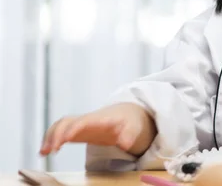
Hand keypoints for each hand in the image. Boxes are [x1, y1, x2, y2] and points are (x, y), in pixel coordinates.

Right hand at [40, 102, 156, 156]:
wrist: (127, 114)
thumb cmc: (129, 122)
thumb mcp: (134, 128)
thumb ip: (129, 135)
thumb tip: (126, 144)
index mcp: (100, 119)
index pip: (84, 120)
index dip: (74, 128)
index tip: (66, 138)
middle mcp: (87, 119)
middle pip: (67, 121)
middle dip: (57, 133)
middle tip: (52, 149)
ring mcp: (81, 123)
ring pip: (60, 124)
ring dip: (50, 136)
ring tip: (44, 152)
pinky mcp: (77, 130)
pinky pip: (60, 131)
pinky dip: (50, 138)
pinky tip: (44, 151)